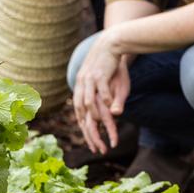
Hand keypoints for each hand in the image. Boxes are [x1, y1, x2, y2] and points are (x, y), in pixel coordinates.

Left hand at [73, 31, 130, 153]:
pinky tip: (114, 112)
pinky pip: (102, 92)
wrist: (110, 44)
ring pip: (90, 105)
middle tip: (99, 148)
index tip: (93, 147)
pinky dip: (107, 102)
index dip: (86, 133)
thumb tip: (111, 116)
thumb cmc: (111, 68)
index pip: (79, 116)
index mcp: (80, 90)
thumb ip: (107, 102)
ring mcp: (89, 80)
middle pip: (83, 115)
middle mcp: (81, 87)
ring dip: (99, 120)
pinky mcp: (99, 74)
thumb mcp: (107, 87)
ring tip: (108, 132)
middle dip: (91, 134)